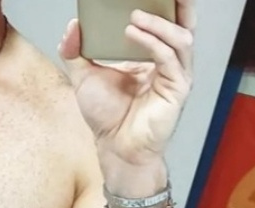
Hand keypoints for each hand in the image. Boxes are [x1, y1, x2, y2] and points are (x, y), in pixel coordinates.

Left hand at [59, 0, 195, 167]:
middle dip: (176, 2)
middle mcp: (167, 61)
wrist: (114, 147)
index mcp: (150, 55)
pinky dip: (153, 42)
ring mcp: (175, 73)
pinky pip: (169, 57)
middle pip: (181, 22)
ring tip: (134, 16)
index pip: (162, 21)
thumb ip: (76, 52)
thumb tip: (73, 26)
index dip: (159, 4)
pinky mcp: (177, 87)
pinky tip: (133, 33)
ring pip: (179, 36)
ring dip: (157, 23)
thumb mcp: (85, 78)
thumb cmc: (106, 116)